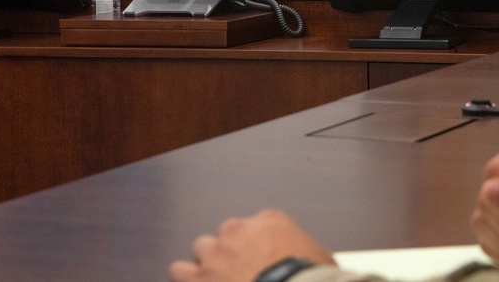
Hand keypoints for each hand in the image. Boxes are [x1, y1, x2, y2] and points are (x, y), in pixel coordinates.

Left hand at [169, 209, 335, 281]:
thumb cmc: (308, 277)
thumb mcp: (318, 257)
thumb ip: (302, 252)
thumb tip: (308, 264)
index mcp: (270, 221)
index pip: (258, 224)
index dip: (259, 243)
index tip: (263, 256)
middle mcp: (240, 231)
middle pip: (227, 233)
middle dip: (231, 249)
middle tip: (240, 270)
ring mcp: (216, 253)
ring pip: (201, 248)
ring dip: (207, 262)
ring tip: (215, 278)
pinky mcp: (198, 277)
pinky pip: (179, 270)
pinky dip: (187, 277)